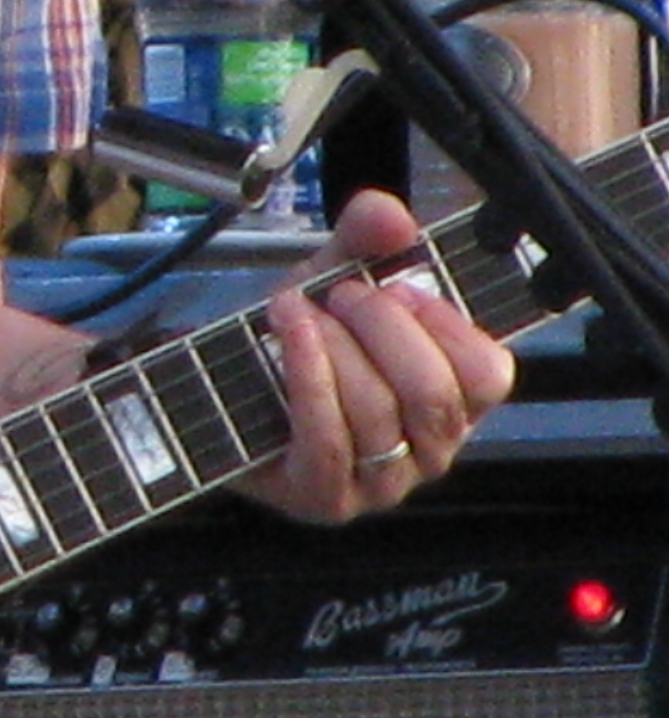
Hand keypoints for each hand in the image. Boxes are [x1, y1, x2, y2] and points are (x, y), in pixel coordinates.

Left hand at [240, 188, 515, 523]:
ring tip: (298, 309)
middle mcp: (429, 451)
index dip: (446, 325)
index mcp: (453, 399)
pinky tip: (288, 333)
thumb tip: (389, 216)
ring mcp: (381, 484)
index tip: (397, 287)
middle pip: (434, 394)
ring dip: (334, 346)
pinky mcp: (327, 500)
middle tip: (340, 294)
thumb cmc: (302, 339)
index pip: (490, 376)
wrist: (227, 382)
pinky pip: (329, 440)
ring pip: (379, 413)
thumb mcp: (337, 275)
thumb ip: (367, 238)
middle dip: (381, 328)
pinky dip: (307, 375)